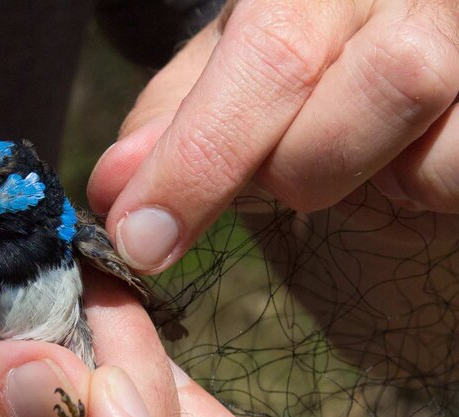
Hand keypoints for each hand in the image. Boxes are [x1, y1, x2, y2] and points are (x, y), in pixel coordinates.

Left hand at [88, 0, 458, 272]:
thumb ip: (173, 124)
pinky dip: (418, 189)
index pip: (271, 53)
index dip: (202, 156)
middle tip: (277, 176)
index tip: (143, 237)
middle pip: (382, 83)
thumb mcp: (225, 80)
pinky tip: (399, 160)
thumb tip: (115, 187)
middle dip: (300, 164)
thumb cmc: (298, 72)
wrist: (383, 62)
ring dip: (365, 180)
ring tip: (347, 154)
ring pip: (433, 146)